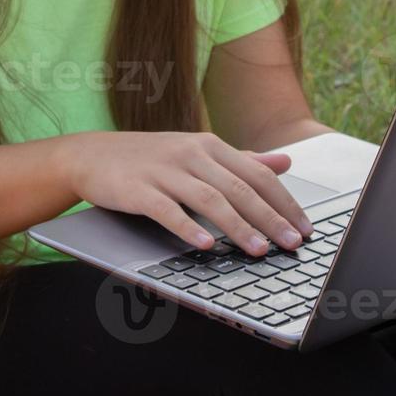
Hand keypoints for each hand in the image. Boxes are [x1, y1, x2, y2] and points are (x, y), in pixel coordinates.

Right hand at [64, 131, 314, 256]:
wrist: (91, 155)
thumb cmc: (150, 158)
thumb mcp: (198, 152)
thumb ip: (243, 159)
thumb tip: (285, 161)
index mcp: (210, 146)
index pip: (257, 174)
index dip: (284, 201)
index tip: (304, 227)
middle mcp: (191, 154)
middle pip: (239, 188)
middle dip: (270, 218)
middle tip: (292, 243)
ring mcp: (164, 171)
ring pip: (210, 200)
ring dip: (238, 227)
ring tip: (259, 250)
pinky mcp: (139, 190)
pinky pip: (167, 210)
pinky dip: (188, 228)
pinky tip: (205, 245)